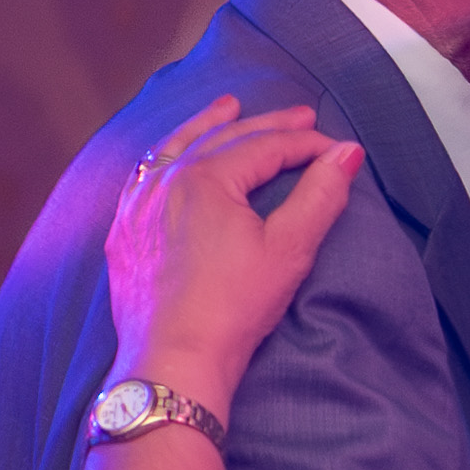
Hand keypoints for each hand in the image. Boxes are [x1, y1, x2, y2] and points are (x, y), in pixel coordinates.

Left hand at [102, 96, 356, 399]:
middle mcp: (166, 181)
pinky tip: (170, 158)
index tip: (334, 149)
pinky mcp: (123, 235)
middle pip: (222, 139)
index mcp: (205, 177)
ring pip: (175, 148)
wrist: (174, 362)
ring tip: (227, 107)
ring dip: (206, 126)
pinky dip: (165, 158)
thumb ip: (320, 196)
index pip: (265, 147)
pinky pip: (143, 179)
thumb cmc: (232, 308)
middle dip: (265, 125)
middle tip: (298, 116)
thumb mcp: (288, 250)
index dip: (305, 144)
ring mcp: (138, 207)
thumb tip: (346, 154)